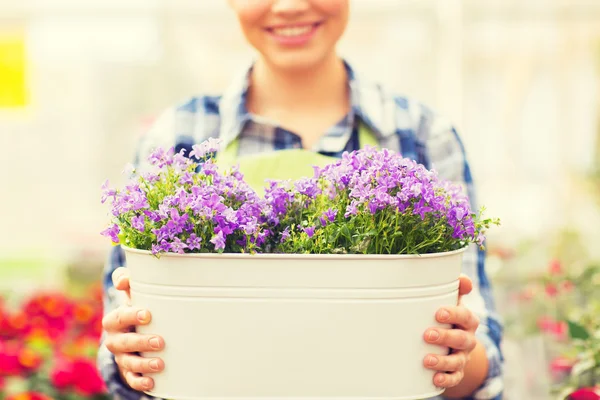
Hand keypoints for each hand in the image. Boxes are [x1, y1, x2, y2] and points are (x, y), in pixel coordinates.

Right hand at [102, 267, 164, 391]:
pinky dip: (140, 382)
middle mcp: (115, 339)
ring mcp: (121, 356)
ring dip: (143, 364)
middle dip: (141, 342)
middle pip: (124, 343)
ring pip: (128, 363)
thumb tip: (123, 279)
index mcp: (115, 320)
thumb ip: (128, 280)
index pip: (120, 317)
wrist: (132, 330)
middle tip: (160, 341)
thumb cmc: (138, 306)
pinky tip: (151, 383)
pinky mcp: (129, 371)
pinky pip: (131, 379)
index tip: (148, 315)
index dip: (132, 316)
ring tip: (160, 364)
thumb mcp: (134, 293)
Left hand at [423, 275, 478, 388]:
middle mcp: (467, 338)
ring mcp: (462, 356)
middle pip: (462, 339)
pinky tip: (435, 379)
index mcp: (466, 319)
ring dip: (443, 361)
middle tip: (427, 335)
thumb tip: (464, 280)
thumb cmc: (445, 316)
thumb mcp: (449, 300)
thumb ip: (454, 287)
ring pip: (458, 360)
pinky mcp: (456, 372)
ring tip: (427, 360)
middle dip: (446, 337)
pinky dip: (446, 379)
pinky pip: (455, 378)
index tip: (438, 313)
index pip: (464, 316)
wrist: (450, 341)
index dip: (453, 314)